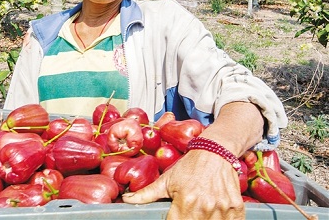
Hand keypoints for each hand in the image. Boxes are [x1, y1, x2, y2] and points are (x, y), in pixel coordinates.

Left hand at [122, 150, 244, 219]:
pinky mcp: (236, 207)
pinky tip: (213, 214)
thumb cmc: (189, 165)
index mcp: (186, 200)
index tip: (174, 217)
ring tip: (198, 211)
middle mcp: (205, 206)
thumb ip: (146, 193)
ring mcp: (223, 207)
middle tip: (187, 211)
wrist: (215, 151)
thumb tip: (126, 199)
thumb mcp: (167, 179)